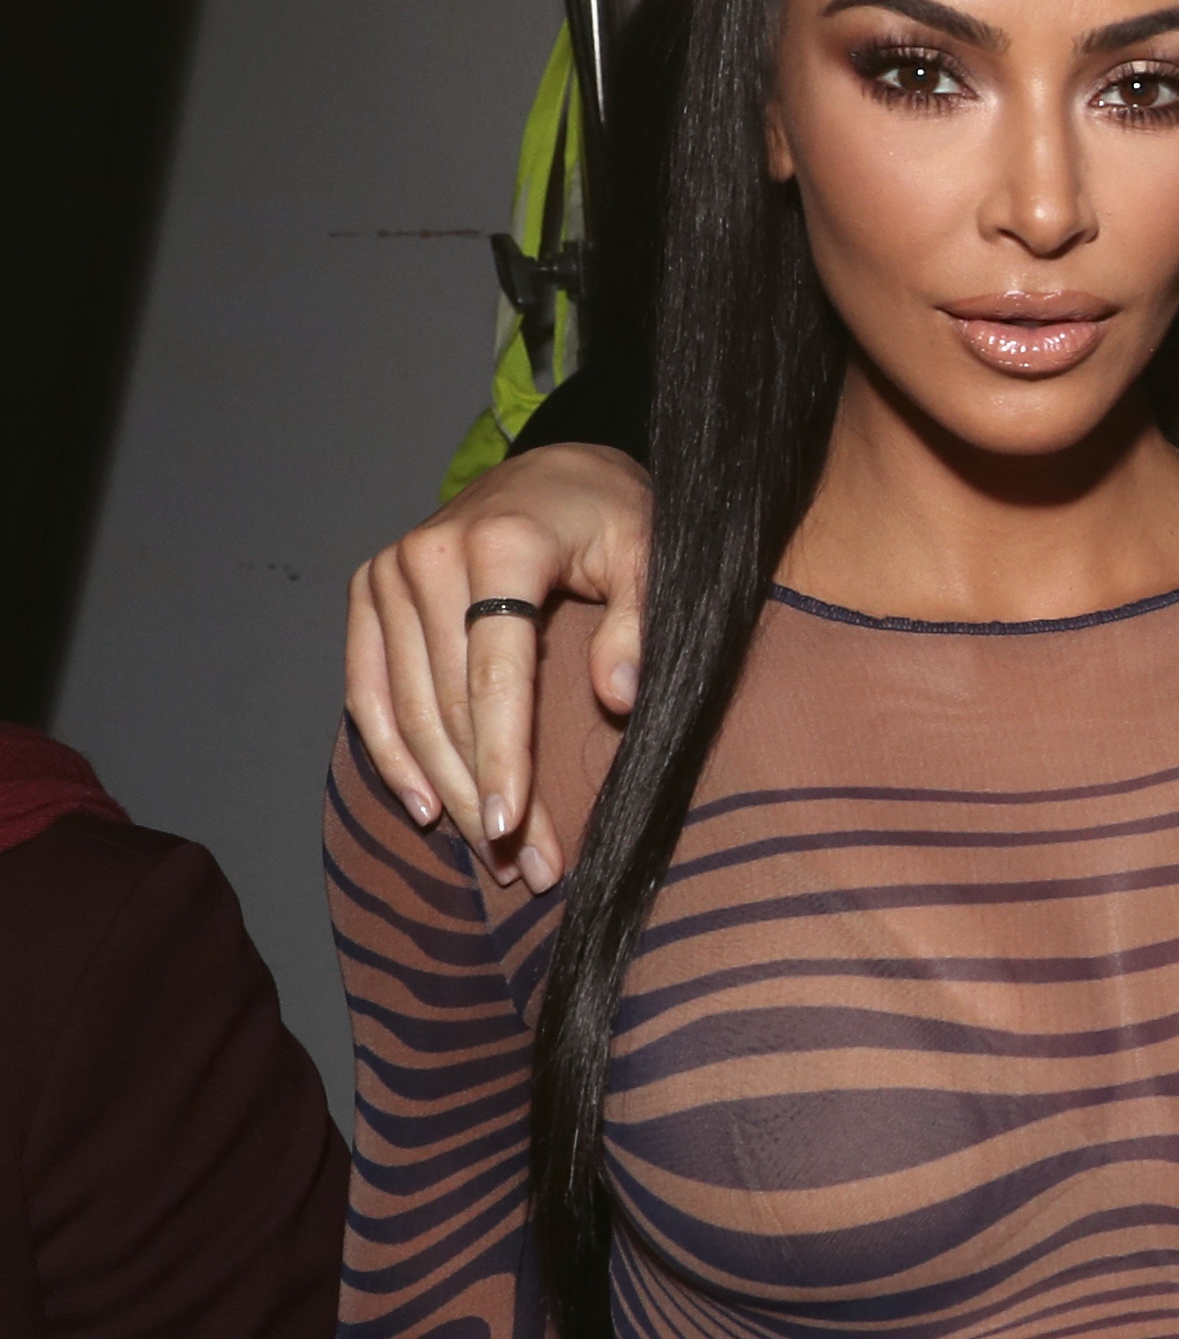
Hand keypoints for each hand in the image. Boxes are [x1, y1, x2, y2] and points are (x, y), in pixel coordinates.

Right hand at [341, 442, 657, 890]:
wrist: (555, 471)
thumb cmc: (614, 517)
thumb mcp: (652, 553)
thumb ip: (639, 622)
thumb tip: (616, 698)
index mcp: (498, 544)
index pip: (495, 675)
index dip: (503, 758)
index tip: (516, 827)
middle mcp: (427, 557)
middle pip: (448, 704)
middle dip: (484, 793)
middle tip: (524, 866)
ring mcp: (387, 574)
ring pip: (407, 709)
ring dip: (444, 790)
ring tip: (492, 855)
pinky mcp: (367, 592)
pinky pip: (367, 688)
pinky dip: (389, 752)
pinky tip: (423, 807)